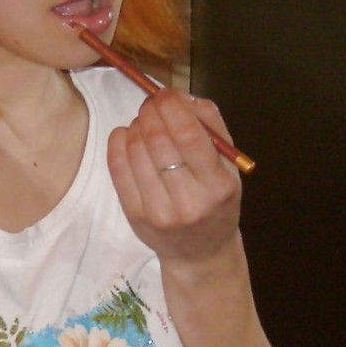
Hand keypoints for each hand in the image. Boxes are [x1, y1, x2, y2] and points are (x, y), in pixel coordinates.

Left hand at [105, 89, 242, 266]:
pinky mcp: (134, 215)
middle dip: (150, 112)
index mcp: (218, 186)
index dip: (172, 107)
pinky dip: (118, 142)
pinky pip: (117, 168)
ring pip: (136, 150)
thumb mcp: (228, 165)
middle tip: (151, 104)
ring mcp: (158, 211)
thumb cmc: (216, 200)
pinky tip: (126, 135)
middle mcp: (188, 202)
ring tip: (144, 124)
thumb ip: (210, 124)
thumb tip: (178, 95)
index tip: (165, 94)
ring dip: (136, 126)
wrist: (200, 252)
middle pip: (158, 140)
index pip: (189, 136)